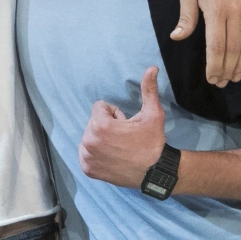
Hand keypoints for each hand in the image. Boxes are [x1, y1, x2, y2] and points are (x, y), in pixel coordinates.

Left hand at [80, 67, 167, 188]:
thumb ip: (148, 90)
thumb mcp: (152, 114)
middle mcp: (88, 141)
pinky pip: (86, 153)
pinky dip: (96, 153)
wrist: (155, 172)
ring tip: (119, 147)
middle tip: (124, 137)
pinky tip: (111, 156)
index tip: (126, 124)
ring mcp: (86, 157)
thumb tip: (152, 68)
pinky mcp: (87, 169)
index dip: (115, 114)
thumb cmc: (153, 142)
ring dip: (100, 139)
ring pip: (88, 137)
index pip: (99, 108)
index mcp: (100, 126)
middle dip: (107, 126)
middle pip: (92, 122)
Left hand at [177, 0, 240, 84]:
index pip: (217, 47)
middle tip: (222, 82)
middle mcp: (237, 9)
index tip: (212, 79)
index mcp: (217, 9)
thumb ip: (186, 17)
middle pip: (234, 48)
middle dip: (228, 69)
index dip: (215, 66)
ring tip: (235, 75)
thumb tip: (177, 38)